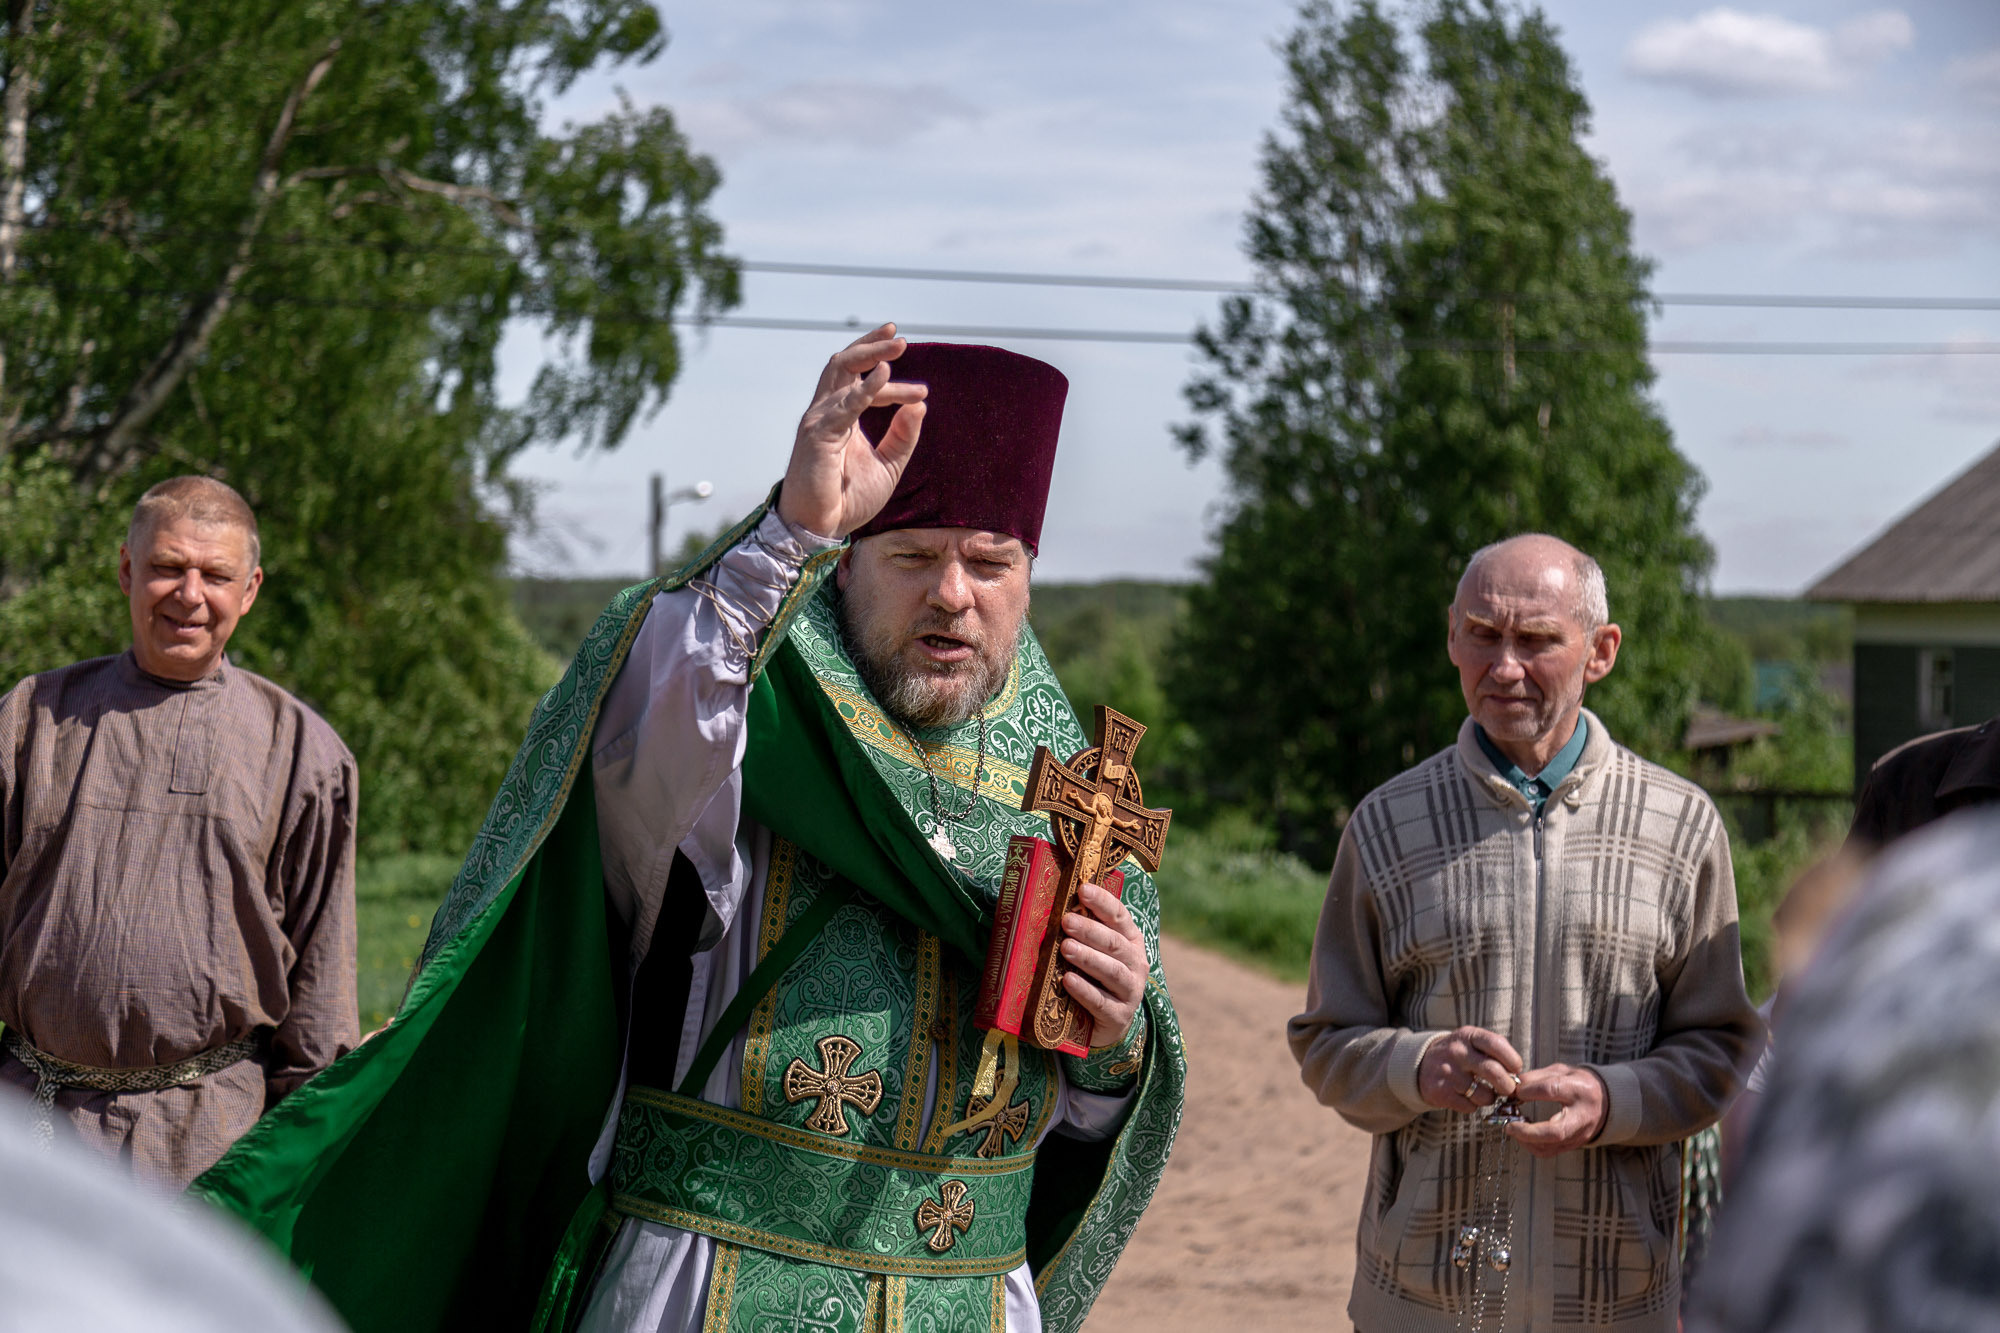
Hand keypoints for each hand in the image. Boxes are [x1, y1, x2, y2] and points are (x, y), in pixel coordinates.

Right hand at [777, 323, 927, 538]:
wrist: (820, 528)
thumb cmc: (846, 499)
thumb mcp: (887, 465)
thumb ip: (903, 437)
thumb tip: (921, 405)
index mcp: (841, 418)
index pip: (863, 384)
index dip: (893, 383)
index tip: (922, 391)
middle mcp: (826, 412)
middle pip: (845, 364)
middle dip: (872, 346)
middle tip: (901, 339)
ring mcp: (819, 420)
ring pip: (841, 371)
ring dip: (870, 355)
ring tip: (897, 346)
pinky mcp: (818, 434)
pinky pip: (844, 405)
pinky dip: (865, 388)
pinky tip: (884, 375)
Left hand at [1060, 882, 1148, 1047]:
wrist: (1107, 1023)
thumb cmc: (1095, 978)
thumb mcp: (1093, 951)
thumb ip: (1081, 932)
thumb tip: (1048, 906)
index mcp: (1130, 941)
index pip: (1120, 916)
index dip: (1102, 902)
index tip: (1082, 889)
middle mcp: (1136, 963)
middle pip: (1114, 943)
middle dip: (1089, 930)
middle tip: (1066, 920)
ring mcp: (1130, 991)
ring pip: (1111, 971)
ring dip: (1088, 958)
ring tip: (1065, 947)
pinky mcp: (1119, 1016)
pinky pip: (1101, 1002)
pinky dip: (1084, 991)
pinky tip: (1067, 981)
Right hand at [1417, 1026, 1524, 1113]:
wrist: (1421, 1065)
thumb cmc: (1458, 1055)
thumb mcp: (1472, 1043)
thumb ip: (1494, 1053)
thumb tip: (1517, 1076)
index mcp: (1468, 1036)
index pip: (1497, 1044)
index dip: (1513, 1060)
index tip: (1516, 1069)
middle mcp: (1457, 1052)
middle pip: (1493, 1071)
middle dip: (1507, 1085)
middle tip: (1508, 1089)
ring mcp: (1448, 1072)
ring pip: (1483, 1094)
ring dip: (1489, 1098)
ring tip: (1484, 1092)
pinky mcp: (1441, 1092)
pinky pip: (1470, 1107)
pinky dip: (1473, 1106)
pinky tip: (1467, 1097)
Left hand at [1503, 1063, 1607, 1156]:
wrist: (1605, 1101)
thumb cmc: (1578, 1083)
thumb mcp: (1561, 1071)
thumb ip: (1537, 1077)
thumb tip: (1513, 1085)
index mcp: (1579, 1090)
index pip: (1552, 1090)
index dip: (1529, 1091)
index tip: (1514, 1090)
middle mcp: (1581, 1116)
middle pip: (1554, 1131)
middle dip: (1527, 1131)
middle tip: (1509, 1125)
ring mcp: (1579, 1134)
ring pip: (1549, 1147)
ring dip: (1525, 1140)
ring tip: (1512, 1128)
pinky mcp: (1573, 1145)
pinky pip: (1549, 1152)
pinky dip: (1531, 1145)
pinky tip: (1522, 1134)